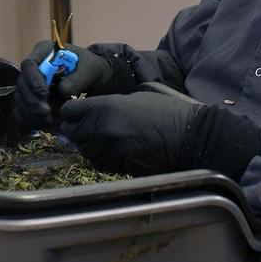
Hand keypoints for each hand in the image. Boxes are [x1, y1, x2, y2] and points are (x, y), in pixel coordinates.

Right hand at [14, 42, 134, 126]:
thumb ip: (78, 78)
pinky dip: (29, 119)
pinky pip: (21, 112)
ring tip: (48, 119)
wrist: (92, 81)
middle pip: (21, 84)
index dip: (33, 80)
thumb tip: (61, 90)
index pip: (29, 64)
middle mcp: (33, 68)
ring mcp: (30, 84)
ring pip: (19, 99)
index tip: (44, 94)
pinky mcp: (31, 100)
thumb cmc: (90, 69)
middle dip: (31, 101)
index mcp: (44, 52)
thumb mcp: (90, 69)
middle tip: (46, 112)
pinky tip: (44, 122)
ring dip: (30, 112)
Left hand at [60, 91, 260, 179]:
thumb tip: (97, 108)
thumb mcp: (138, 95)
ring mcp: (109, 149)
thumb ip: (112, 102)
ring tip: (108, 140)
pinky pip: (100, 164)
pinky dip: (104, 159)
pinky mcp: (118, 166)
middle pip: (75, 132)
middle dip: (81, 130)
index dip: (73, 112)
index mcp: (106, 106)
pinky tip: (116, 152)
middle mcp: (102, 128)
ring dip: (92, 146)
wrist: (189, 137)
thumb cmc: (168, 111)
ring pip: (86, 151)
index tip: (78, 113)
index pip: (71, 110)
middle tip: (93, 128)